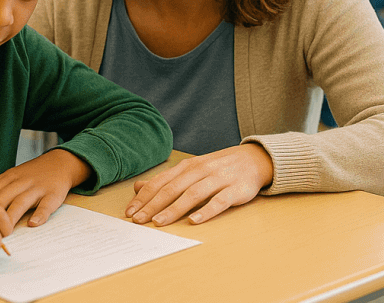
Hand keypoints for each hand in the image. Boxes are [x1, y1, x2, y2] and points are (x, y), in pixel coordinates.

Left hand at [0, 149, 90, 227]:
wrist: (59, 163)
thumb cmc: (29, 175)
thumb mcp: (8, 177)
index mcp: (7, 179)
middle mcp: (20, 182)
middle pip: (2, 198)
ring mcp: (37, 188)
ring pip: (21, 202)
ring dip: (12, 217)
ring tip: (5, 234)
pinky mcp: (53, 194)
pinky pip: (46, 205)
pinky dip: (40, 214)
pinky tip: (34, 224)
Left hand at [126, 143, 272, 226]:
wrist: (253, 159)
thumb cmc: (218, 168)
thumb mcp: (191, 169)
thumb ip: (166, 179)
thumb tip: (138, 187)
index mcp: (187, 166)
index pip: (161, 182)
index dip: (144, 197)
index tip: (130, 211)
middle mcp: (200, 171)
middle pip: (172, 188)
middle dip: (153, 205)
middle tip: (138, 220)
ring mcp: (217, 179)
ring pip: (192, 194)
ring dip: (174, 209)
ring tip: (159, 222)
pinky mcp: (235, 190)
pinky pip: (218, 201)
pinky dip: (205, 211)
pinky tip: (194, 221)